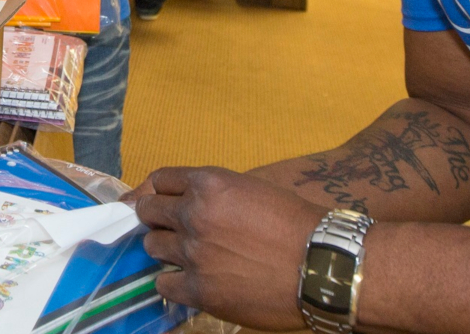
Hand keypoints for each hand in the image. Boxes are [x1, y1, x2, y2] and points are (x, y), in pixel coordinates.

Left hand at [133, 166, 327, 330]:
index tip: (159, 201)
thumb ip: (216, 193)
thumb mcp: (253, 189)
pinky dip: (174, 282)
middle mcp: (194, 214)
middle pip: (148, 212)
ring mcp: (193, 253)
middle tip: (169, 229)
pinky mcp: (198, 289)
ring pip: (152, 247)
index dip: (159, 191)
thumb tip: (190, 201)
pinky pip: (164, 284)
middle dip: (156, 219)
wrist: (321, 265)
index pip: (160, 181)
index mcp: (208, 184)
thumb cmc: (297, 224)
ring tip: (188, 256)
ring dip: (166, 250)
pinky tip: (190, 281)